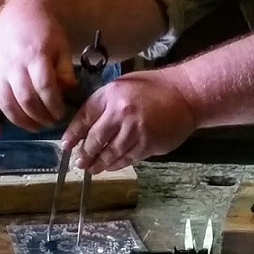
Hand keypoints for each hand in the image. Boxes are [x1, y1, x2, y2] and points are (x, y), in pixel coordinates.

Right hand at [0, 0, 78, 135]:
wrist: (18, 11)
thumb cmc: (44, 29)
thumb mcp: (61, 46)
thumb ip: (65, 70)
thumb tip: (69, 91)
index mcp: (34, 57)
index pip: (45, 88)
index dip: (54, 105)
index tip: (62, 112)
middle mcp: (13, 66)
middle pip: (26, 100)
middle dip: (41, 116)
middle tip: (51, 120)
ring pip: (6, 104)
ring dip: (22, 121)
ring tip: (36, 125)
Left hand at [62, 72, 200, 173]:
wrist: (186, 94)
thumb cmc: (154, 87)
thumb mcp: (123, 85)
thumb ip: (104, 102)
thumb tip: (85, 125)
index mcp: (112, 95)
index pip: (85, 117)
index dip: (73, 134)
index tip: (66, 145)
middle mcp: (121, 113)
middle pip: (95, 139)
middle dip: (85, 153)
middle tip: (79, 162)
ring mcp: (135, 131)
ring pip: (110, 153)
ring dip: (98, 164)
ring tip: (91, 168)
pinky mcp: (148, 145)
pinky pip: (127, 158)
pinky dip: (117, 164)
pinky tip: (110, 166)